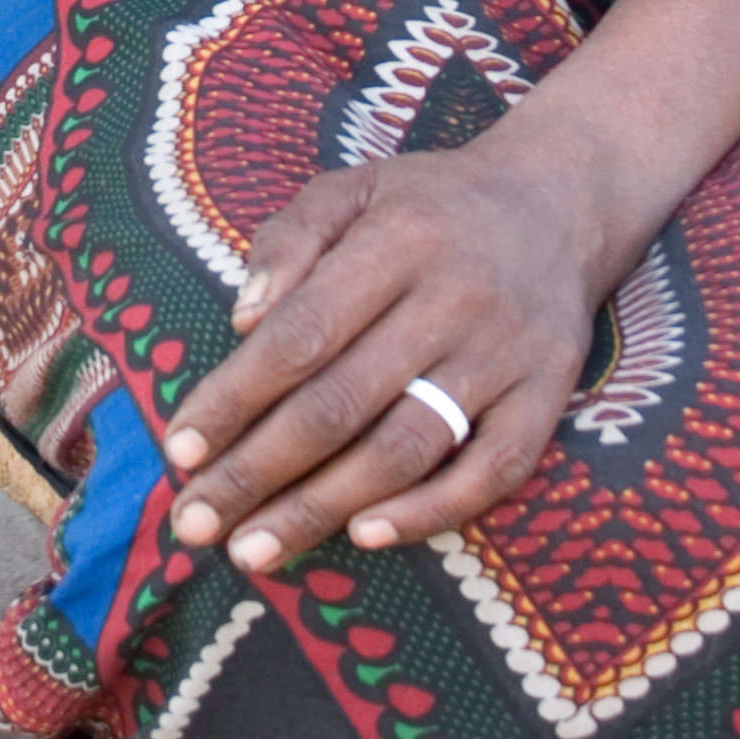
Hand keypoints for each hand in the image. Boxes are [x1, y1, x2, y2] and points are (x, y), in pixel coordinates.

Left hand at [159, 132, 597, 569]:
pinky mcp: (547, 399)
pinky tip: (364, 536)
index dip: (235, 396)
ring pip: (406, 448)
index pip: (301, 333)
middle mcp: (453, 299)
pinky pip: (491, 473)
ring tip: (255, 550)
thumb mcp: (353, 189)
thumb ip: (290, 238)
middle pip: (342, 403)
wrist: (559, 203)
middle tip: (196, 524)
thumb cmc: (430, 204)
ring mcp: (505, 355)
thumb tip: (242, 318)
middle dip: (258, 471)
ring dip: (324, 509)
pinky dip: (429, 512)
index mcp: (396, 241)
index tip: (180, 449)